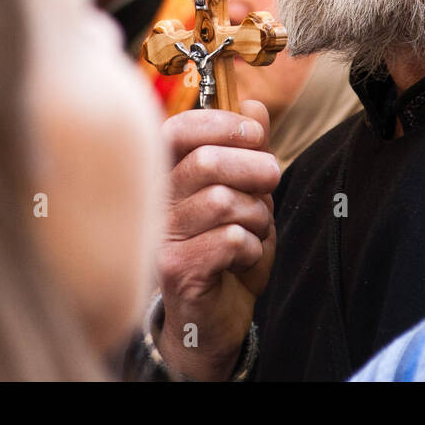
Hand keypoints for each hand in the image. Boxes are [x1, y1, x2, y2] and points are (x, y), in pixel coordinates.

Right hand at [154, 100, 277, 379]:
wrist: (213, 319)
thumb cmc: (225, 252)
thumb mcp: (245, 193)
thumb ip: (247, 149)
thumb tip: (254, 105)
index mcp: (167, 174)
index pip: (178, 129)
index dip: (222, 124)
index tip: (254, 135)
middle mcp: (154, 202)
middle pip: (205, 162)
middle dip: (255, 169)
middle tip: (271, 182)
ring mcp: (161, 236)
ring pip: (222, 202)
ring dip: (257, 215)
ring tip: (257, 230)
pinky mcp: (174, 270)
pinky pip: (228, 240)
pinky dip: (252, 247)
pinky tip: (244, 259)